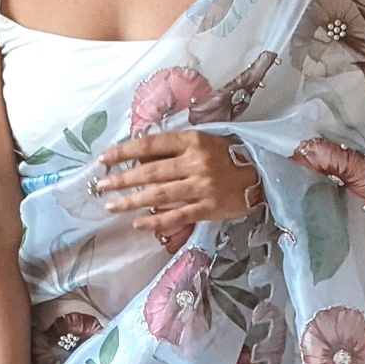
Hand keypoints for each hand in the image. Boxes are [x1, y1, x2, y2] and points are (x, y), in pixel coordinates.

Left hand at [94, 130, 263, 246]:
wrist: (263, 175)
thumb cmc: (229, 156)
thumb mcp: (203, 142)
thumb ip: (174, 150)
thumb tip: (140, 159)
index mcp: (192, 141)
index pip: (150, 145)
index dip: (124, 151)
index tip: (104, 159)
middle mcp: (195, 162)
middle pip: (150, 172)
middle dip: (122, 179)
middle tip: (100, 186)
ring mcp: (202, 186)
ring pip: (159, 194)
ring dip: (132, 200)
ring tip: (111, 205)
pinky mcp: (209, 208)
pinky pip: (177, 215)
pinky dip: (156, 220)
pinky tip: (138, 223)